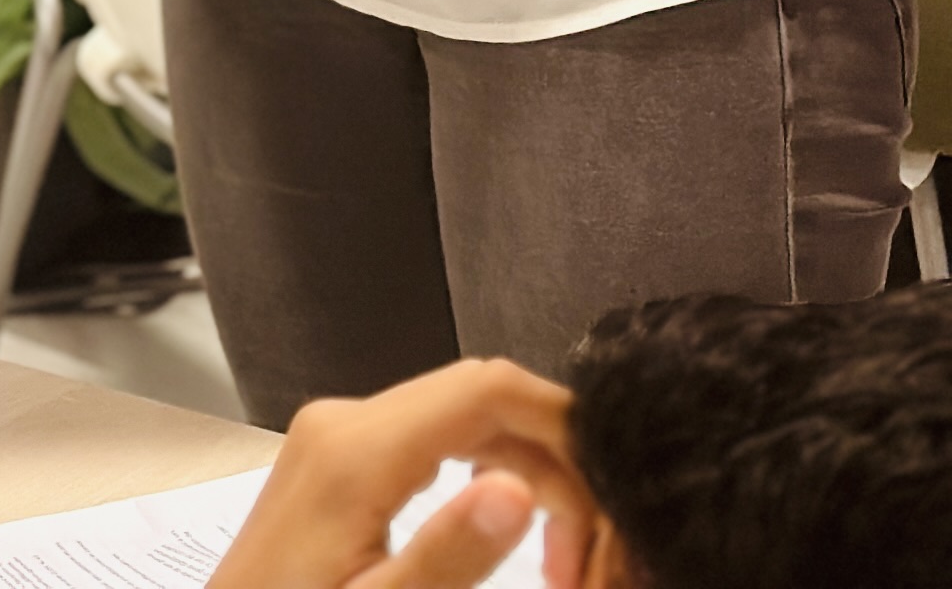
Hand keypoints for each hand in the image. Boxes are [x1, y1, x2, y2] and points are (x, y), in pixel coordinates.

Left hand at [209, 358, 593, 588]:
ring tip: (564, 573)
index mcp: (355, 449)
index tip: (620, 503)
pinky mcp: (340, 460)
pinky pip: (434, 445)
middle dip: (561, 472)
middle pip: (487, 405)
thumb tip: (518, 489)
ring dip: (532, 482)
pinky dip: (489, 482)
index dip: (569, 427)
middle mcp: (345, 422)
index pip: (488, 388)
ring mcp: (338, 436)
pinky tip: (513, 541)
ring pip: (468, 425)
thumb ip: (448, 555)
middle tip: (592, 570)